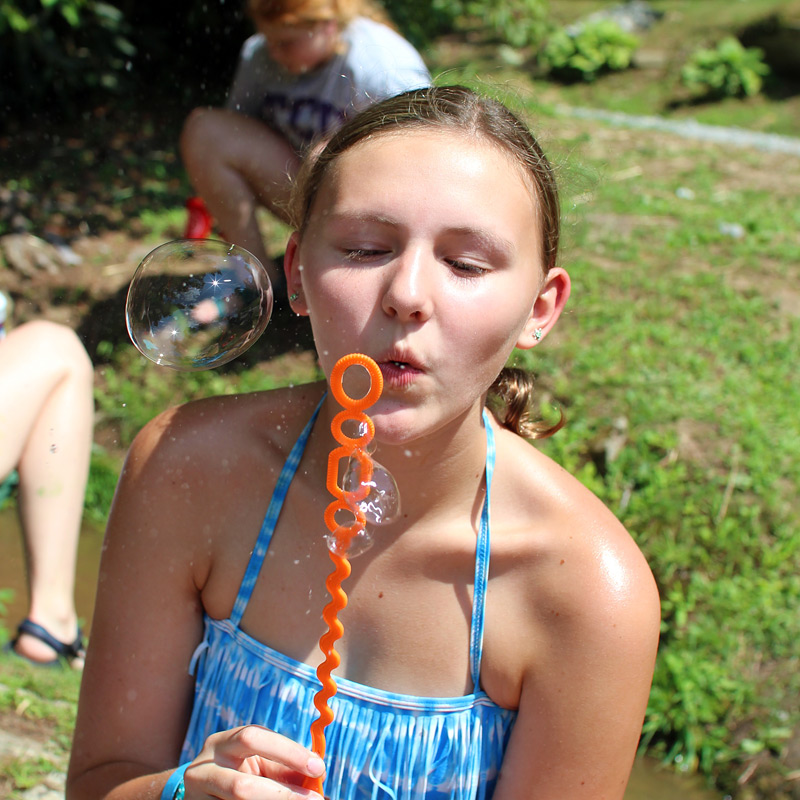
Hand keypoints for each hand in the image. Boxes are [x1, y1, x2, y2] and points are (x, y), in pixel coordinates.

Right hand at [184, 725, 325, 798]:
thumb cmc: (241, 771)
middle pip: (241, 785)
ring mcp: (197, 795)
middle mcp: (205, 767)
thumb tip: (317, 774)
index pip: (254, 737)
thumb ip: (284, 766)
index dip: (288, 752)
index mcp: (224, 742)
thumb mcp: (259, 762)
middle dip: (281, 795)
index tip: (318, 768)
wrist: (201, 793)